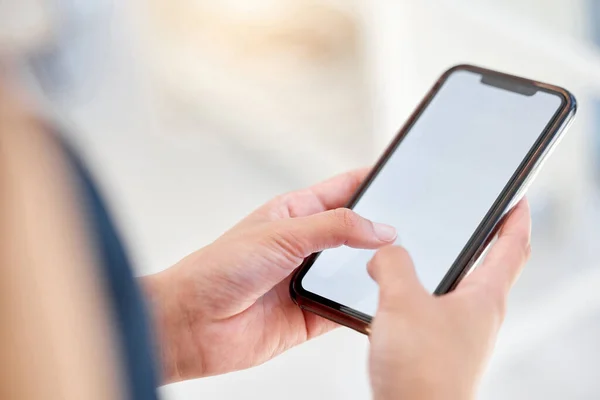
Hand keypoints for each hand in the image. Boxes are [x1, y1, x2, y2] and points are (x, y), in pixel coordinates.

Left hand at [143, 169, 397, 382]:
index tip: (402, 175)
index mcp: (295, 213)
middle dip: (384, 229)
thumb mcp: (281, 235)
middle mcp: (305, 245)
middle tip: (419, 226)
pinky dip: (365, 306)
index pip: (344, 190)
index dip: (372, 181)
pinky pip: (347, 308)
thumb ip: (333, 228)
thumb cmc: (217, 269)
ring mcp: (310, 280)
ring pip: (357, 271)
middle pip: (356, 231)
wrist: (191, 323)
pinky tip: (380, 302)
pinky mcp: (312, 314)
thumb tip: (381, 227)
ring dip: (376, 270)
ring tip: (405, 265)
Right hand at [368, 200, 530, 399]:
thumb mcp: (402, 300)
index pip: (512, 246)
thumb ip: (392, 264)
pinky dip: (417, 292)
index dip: (516, 217)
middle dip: (480, 238)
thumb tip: (384, 252)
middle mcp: (477, 315)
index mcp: (484, 297)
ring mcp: (458, 333)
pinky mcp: (436, 348)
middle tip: (467, 217)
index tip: (517, 197)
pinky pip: (431, 309)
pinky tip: (392, 293)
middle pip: (487, 266)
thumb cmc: (422, 371)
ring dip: (443, 266)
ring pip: (455, 288)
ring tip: (419, 250)